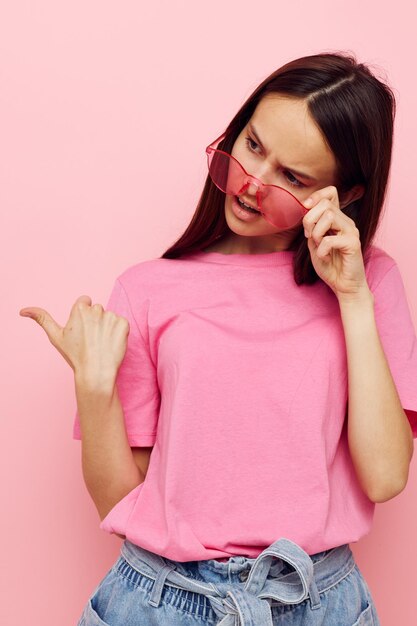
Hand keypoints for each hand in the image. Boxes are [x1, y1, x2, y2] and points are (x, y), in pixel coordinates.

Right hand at [19, 295, 129, 382]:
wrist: (96, 372)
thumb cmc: (75, 356)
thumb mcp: (56, 336)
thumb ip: (42, 319)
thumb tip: (23, 310)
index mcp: (80, 308)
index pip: (85, 302)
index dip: (84, 316)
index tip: (82, 330)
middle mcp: (96, 309)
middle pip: (97, 310)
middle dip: (95, 321)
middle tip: (91, 340)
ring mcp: (111, 317)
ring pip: (109, 317)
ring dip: (107, 327)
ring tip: (101, 343)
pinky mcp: (124, 324)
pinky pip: (122, 323)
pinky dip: (119, 332)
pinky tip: (112, 343)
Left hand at [302, 186, 370, 300]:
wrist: (344, 286)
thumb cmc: (329, 265)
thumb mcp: (314, 242)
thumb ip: (311, 226)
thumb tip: (305, 208)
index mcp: (337, 219)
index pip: (331, 193)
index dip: (316, 196)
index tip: (305, 209)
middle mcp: (346, 222)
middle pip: (325, 204)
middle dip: (309, 220)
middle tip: (310, 237)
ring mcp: (352, 231)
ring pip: (328, 216)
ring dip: (316, 234)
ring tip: (318, 246)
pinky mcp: (353, 244)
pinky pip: (329, 239)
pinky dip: (321, 250)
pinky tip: (325, 257)